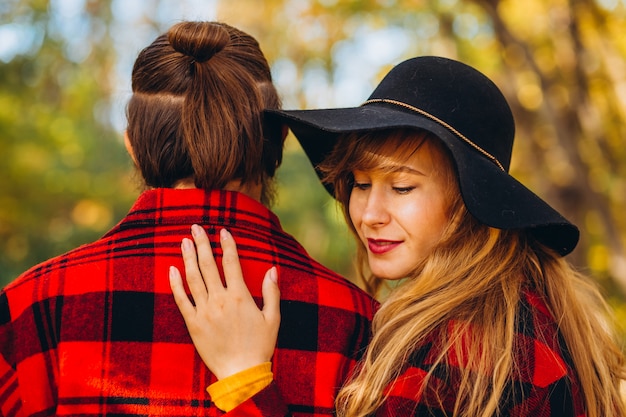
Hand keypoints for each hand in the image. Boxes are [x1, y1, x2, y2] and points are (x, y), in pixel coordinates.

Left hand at [169, 224, 280, 379]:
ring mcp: (204, 311)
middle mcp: (220, 300)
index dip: (227, 245)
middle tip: (195, 227)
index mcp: (240, 297)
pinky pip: (181, 300)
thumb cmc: (260, 346)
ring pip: (193, 279)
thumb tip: (272, 269)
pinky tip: (172, 269)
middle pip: (208, 265)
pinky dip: (176, 284)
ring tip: (184, 241)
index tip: (222, 231)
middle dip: (202, 244)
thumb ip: (272, 292)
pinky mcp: (193, 324)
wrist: (241, 373)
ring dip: (188, 258)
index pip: (231, 263)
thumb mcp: (273, 318)